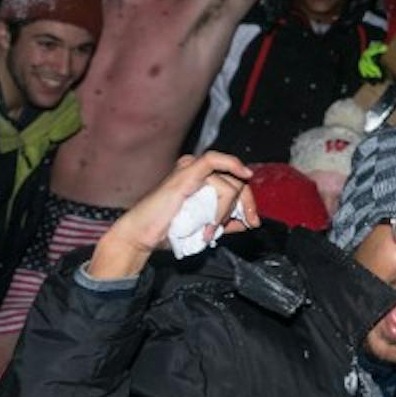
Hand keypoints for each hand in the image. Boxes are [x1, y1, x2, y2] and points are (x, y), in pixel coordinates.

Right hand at [93, 153, 256, 279]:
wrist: (142, 236)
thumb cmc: (167, 231)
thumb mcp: (205, 227)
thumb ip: (225, 222)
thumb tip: (247, 222)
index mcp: (200, 180)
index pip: (235, 184)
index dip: (249, 203)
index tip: (253, 221)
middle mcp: (196, 171)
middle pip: (237, 182)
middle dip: (246, 205)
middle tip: (244, 224)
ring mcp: (190, 170)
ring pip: (229, 184)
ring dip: (225, 211)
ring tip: (209, 228)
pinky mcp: (186, 173)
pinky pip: (215, 160)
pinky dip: (234, 165)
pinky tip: (245, 175)